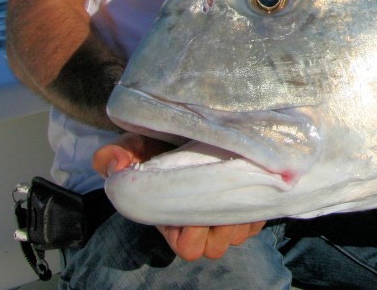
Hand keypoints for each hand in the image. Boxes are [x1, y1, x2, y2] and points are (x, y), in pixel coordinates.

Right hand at [93, 133, 265, 259]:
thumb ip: (115, 156)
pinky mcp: (253, 206)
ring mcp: (230, 218)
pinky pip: (261, 216)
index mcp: (173, 221)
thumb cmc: (158, 142)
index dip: (194, 232)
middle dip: (224, 223)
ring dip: (243, 211)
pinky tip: (255, 178)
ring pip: (242, 232)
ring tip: (241, 180)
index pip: (189, 247)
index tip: (197, 203)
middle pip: (220, 244)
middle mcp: (203, 226)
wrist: (192, 130)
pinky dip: (260, 201)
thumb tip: (114, 165)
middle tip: (226, 190)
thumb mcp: (133, 144)